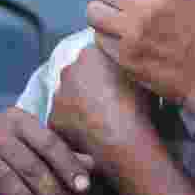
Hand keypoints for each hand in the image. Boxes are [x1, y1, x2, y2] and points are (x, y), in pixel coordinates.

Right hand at [0, 107, 93, 194]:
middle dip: (52, 194)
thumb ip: (57, 153)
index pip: (49, 144)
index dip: (67, 166)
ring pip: (6, 179)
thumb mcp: (28, 141)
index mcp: (18, 120)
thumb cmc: (2, 144)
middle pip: (30, 166)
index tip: (84, 188)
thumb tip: (92, 165)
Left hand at [49, 45, 154, 159]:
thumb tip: (130, 67)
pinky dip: (73, 129)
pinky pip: (63, 123)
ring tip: (100, 124)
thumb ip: (128, 66)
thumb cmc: (137, 106)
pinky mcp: (53, 121)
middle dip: (88, 89)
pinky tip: (90, 138)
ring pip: (68, 100)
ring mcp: (57, 96)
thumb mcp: (141, 76)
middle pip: (77, 78)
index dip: (106, 73)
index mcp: (90, 54)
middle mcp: (68, 71)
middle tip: (107, 105)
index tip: (115, 86)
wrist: (123, 139)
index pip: (94, 58)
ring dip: (79, 108)